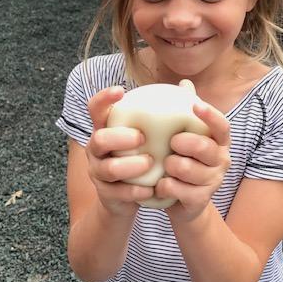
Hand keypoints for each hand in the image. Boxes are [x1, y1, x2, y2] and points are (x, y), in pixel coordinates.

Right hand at [86, 87, 154, 216]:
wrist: (127, 196)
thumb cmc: (141, 154)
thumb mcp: (149, 134)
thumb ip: (164, 112)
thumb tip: (187, 85)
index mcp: (106, 129)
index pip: (95, 109)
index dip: (104, 98)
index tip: (121, 91)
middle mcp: (96, 148)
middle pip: (99, 139)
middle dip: (120, 138)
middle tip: (142, 137)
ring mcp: (98, 171)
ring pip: (108, 168)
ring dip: (131, 166)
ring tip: (150, 163)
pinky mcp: (105, 193)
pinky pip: (117, 192)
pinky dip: (135, 191)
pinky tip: (151, 189)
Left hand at [155, 102, 230, 222]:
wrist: (183, 202)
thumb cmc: (184, 160)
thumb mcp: (185, 136)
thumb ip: (185, 111)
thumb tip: (185, 83)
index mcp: (220, 142)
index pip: (222, 126)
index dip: (210, 115)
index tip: (195, 105)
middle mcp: (221, 160)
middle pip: (205, 147)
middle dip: (184, 143)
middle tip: (171, 142)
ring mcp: (213, 182)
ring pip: (188, 169)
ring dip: (170, 166)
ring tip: (164, 165)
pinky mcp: (200, 200)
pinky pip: (177, 189)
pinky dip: (163, 186)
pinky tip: (159, 184)